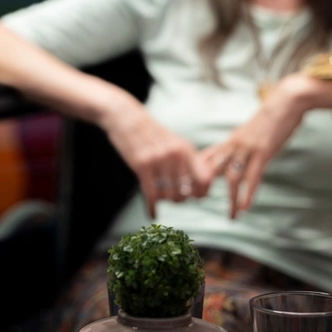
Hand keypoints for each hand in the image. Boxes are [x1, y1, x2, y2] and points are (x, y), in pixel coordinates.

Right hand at [101, 100, 211, 217]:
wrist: (126, 117)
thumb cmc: (151, 133)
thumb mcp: (174, 141)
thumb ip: (187, 160)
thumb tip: (203, 182)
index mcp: (187, 149)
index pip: (205, 179)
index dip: (202, 192)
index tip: (195, 196)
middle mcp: (176, 155)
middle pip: (187, 192)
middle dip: (181, 199)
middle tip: (173, 197)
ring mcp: (159, 160)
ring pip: (170, 195)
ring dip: (165, 201)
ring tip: (160, 198)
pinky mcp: (142, 165)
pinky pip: (151, 195)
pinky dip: (152, 208)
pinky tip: (152, 214)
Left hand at [196, 74, 312, 217]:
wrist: (285, 102)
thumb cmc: (270, 118)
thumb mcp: (249, 133)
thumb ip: (239, 146)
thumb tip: (232, 158)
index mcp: (230, 141)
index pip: (206, 158)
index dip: (195, 173)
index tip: (188, 188)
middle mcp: (234, 145)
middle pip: (212, 168)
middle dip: (205, 186)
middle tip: (199, 203)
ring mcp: (248, 149)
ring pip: (232, 176)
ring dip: (231, 198)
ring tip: (232, 215)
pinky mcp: (263, 152)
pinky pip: (253, 177)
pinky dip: (248, 193)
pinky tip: (246, 206)